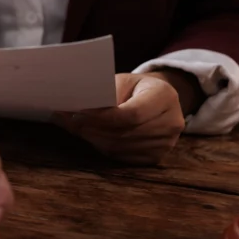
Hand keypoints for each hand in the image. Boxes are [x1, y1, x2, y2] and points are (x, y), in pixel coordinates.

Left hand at [54, 71, 198, 164]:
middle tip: (67, 121)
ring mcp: (167, 143)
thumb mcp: (122, 81)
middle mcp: (172, 122)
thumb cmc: (134, 88)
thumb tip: (73, 108)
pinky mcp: (156, 157)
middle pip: (124, 133)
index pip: (131, 114)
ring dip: (93, 139)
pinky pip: (123, 157)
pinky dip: (103, 148)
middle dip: (92, 128)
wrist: (157, 100)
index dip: (102, 117)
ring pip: (121, 147)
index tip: (77, 113)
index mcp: (165, 96)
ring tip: (74, 127)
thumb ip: (104, 93)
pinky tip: (90, 137)